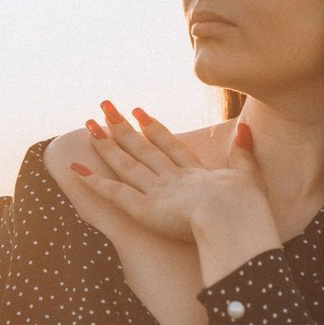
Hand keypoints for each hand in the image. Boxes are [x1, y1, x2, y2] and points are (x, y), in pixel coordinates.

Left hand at [71, 103, 280, 276]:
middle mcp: (170, 176)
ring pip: (124, 164)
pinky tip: (75, 170)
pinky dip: (94, 182)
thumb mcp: (248, 175)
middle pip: (140, 147)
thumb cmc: (245, 205)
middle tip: (105, 106)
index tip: (138, 111)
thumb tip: (246, 130)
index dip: (152, 128)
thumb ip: (244, 153)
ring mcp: (155, 190)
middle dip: (121, 126)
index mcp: (195, 172)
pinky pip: (114, 194)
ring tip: (88, 124)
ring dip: (105, 145)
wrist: (233, 218)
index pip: (167, 145)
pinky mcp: (144, 208)